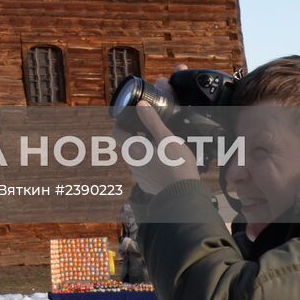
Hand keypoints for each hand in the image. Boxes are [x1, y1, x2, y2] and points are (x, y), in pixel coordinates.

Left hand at [112, 67, 199, 195]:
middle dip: (137, 137)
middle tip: (152, 132)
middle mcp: (131, 164)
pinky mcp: (147, 186)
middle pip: (128, 145)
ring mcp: (139, 177)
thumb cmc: (176, 164)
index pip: (116, 133)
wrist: (183, 195)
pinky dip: (151, 165)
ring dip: (144, 152)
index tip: (129, 119)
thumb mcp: (166, 138)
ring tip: (161, 148)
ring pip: (137, 159)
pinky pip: (145, 172)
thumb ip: (152, 121)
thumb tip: (140, 105)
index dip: (120, 124)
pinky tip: (165, 164)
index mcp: (133, 150)